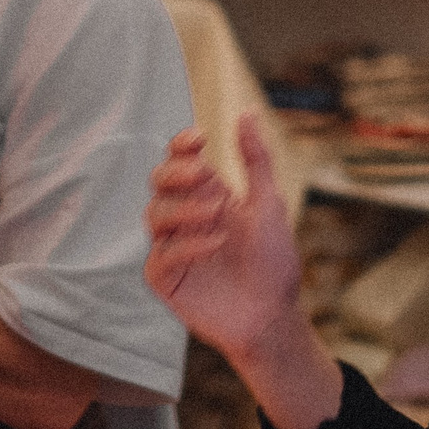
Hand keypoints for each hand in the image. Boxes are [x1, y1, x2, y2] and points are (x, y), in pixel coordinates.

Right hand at [144, 116, 303, 361]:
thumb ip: (255, 159)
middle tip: (201, 172)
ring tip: (217, 216)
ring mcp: (173, 247)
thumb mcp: (269, 203)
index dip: (182, 145)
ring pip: (154, 214)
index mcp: (207, 196)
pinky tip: (214, 244)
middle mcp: (186, 218)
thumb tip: (245, 113)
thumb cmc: (274, 262)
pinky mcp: (167, 278)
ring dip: (184, 209)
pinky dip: (186, 245)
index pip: (180, 160)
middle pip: (159, 181)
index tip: (198, 138)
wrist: (273, 315)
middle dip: (175, 172)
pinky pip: (160, 256)